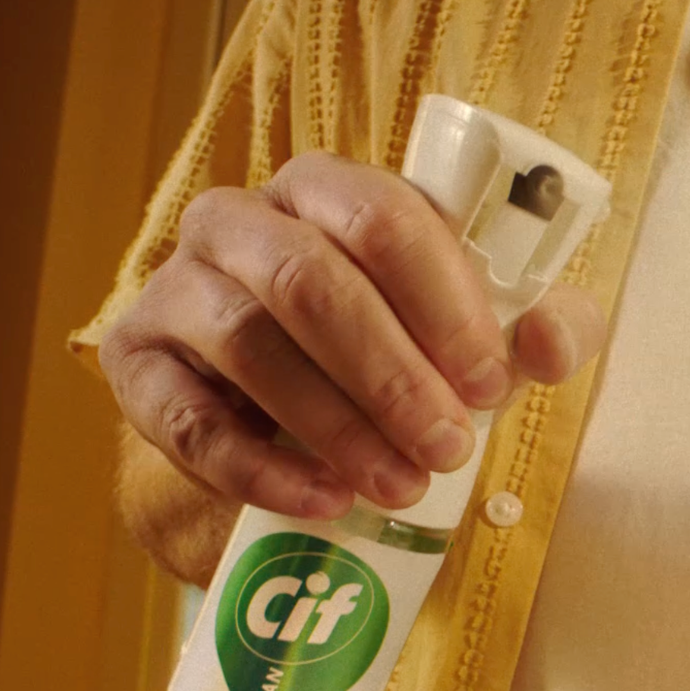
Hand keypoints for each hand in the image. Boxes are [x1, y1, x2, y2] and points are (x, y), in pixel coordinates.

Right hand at [99, 150, 605, 519]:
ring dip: (335, 424)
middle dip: (391, 375)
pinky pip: (188, 420)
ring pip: (249, 344)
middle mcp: (240, 220)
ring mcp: (178, 287)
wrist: (287, 409)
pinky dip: (260, 468)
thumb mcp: (481, 331)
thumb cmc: (404, 345)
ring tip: (402, 485)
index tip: (492, 383)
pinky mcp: (138, 365)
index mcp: (329, 189)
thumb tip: (551, 343)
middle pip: (311, 282)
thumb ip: (540, 326)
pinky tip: (325, 501)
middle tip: (450, 449)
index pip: (385, 218)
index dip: (443, 304)